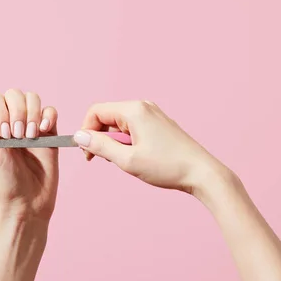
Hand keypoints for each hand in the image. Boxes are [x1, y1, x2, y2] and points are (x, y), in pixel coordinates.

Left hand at [0, 90, 58, 222]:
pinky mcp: (49, 134)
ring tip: (30, 137)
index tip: (3, 135)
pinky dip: (48, 117)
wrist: (27, 202)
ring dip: (33, 114)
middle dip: (18, 112)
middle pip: (15, 94)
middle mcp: (11, 121)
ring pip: (34, 99)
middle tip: (17, 137)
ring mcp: (31, 126)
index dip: (1, 111)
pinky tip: (43, 132)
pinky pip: (51, 111)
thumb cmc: (2, 180)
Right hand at [74, 100, 235, 199]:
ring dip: (114, 142)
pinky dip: (127, 142)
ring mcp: (153, 114)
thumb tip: (79, 136)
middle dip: (100, 138)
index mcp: (134, 110)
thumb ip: (100, 146)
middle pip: (107, 116)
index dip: (86, 131)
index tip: (88, 154)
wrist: (201, 173)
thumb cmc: (167, 166)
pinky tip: (137, 158)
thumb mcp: (127, 160)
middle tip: (106, 160)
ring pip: (119, 124)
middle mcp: (143, 106)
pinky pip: (133, 128)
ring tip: (126, 161)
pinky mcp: (159, 124)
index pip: (96, 111)